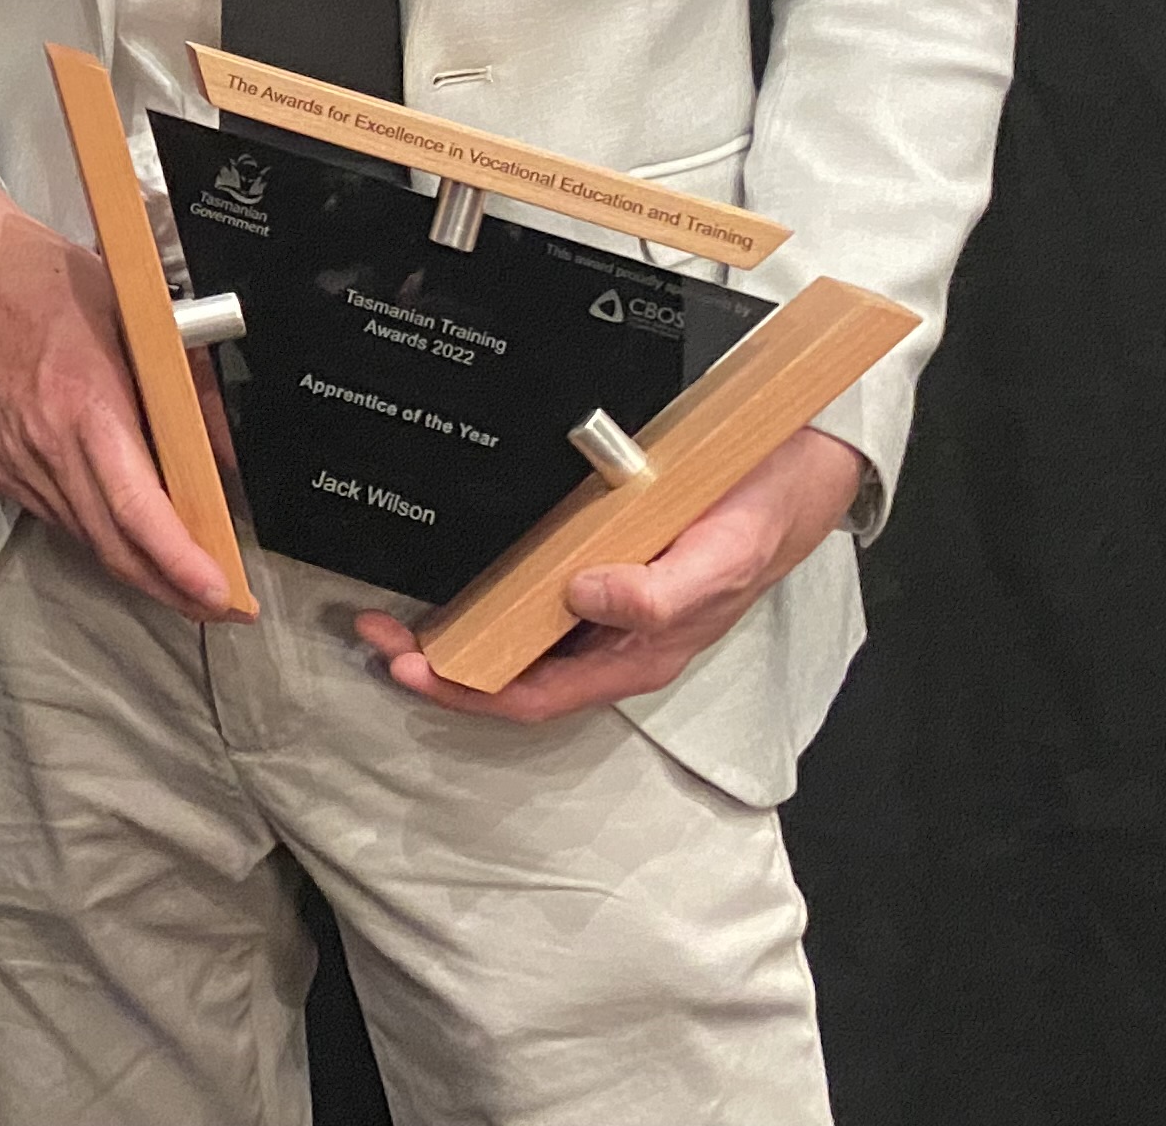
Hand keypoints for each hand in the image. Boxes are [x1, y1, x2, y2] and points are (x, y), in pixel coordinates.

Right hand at [0, 171, 240, 622]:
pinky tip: (129, 537)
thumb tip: (221, 449)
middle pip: (114, 547)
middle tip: (223, 605)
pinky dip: (99, 536)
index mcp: (85, 405)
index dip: (179, 561)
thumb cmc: (46, 280)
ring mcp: (19, 462)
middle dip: (173, 589)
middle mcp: (47, 445)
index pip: (137, 509)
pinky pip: (60, 519)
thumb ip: (182, 387)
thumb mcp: (135, 318)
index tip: (219, 590)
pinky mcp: (2, 466)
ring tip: (187, 579)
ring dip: (139, 569)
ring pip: (87, 541)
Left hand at [357, 426, 868, 720]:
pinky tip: (452, 570)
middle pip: (512, 669)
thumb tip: (581, 597)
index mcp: (633, 654)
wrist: (790, 471)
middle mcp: (610, 636)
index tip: (407, 664)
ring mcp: (602, 599)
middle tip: (374, 630)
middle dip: (440, 661)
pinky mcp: (598, 558)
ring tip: (393, 608)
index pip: (534, 693)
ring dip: (454, 626)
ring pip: (515, 632)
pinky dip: (485, 589)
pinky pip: (530, 588)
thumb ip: (657, 595)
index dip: (467, 691)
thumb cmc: (755, 523)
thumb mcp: (716, 562)